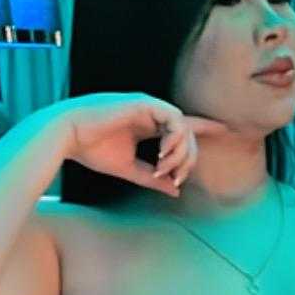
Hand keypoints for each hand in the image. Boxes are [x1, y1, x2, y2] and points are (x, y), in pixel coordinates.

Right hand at [56, 94, 228, 197]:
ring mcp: (148, 105)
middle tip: (175, 178)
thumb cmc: (92, 151)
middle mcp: (151, 112)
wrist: (67, 137)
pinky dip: (174, 139)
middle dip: (188, 159)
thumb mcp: (129, 169)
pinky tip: (163, 154)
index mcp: (147, 125)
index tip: (227, 130)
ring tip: (164, 168)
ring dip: (180, 152)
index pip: (183, 126)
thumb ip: (153, 178)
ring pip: (183, 127)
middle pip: (187, 134)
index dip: (205, 127)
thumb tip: (176, 191)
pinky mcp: (144, 102)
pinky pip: (174, 118)